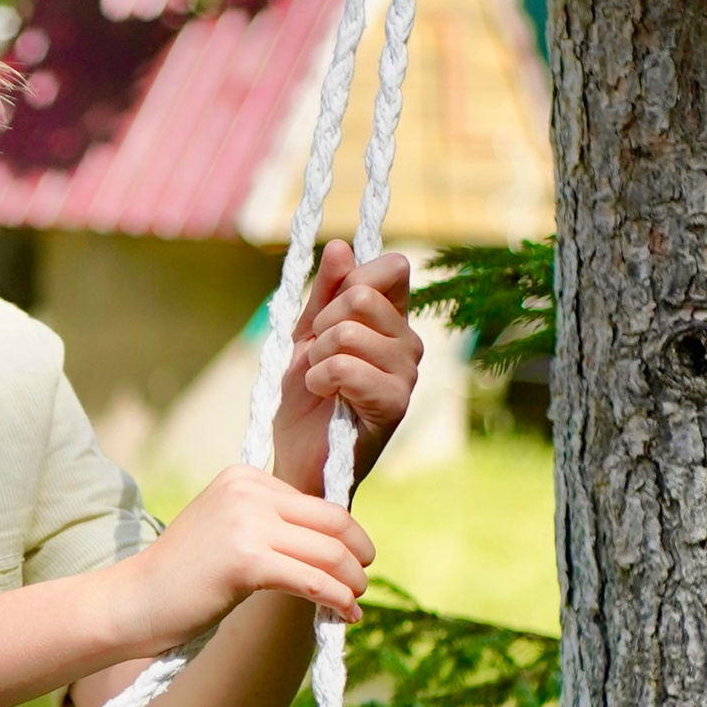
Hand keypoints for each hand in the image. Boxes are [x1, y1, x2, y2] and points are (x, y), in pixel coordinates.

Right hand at [100, 463, 374, 650]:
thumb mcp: (228, 531)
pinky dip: (336, 599)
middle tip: (362, 582)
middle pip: (331, 520)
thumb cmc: (180, 579)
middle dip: (357, 553)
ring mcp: (246, 522)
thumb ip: (269, 524)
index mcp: (244, 476)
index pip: (315, 501)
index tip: (352, 562)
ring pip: (328, 551)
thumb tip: (329, 543)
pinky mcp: (246, 560)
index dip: (343, 534)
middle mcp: (247, 490)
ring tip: (355, 603)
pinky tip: (344, 615)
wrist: (132, 603)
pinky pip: (312, 579)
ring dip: (352, 581)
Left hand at [271, 242, 420, 496]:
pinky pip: (346, 366)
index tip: (327, 313)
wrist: (298, 459)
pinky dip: (320, 378)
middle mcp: (408, 343)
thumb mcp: (306, 336)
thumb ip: (323, 293)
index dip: (352, 280)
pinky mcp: (394, 403)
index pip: (393, 267)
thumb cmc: (305, 400)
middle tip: (316, 356)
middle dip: (322, 323)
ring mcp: (406, 374)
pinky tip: (324, 396)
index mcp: (392, 321)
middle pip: (363, 294)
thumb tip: (341, 247)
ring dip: (316, 356)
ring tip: (319, 381)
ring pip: (348, 331)